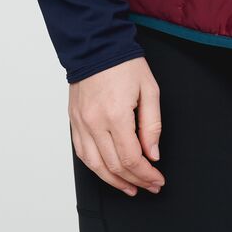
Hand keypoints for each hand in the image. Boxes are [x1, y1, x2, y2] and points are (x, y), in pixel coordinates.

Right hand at [69, 56, 165, 197]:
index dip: (146, 174)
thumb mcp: (149, 89)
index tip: (157, 179)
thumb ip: (152, 124)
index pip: (131, 158)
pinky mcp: (74, 121)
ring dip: (113, 181)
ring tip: (130, 187)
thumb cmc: (124, 63)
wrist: (96, 44)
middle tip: (149, 185)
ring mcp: (81, 123)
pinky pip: (82, 153)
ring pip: (95, 166)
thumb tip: (152, 154)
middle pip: (114, 166)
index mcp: (115, 115)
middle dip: (135, 181)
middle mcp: (94, 123)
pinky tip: (107, 172)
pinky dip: (96, 168)